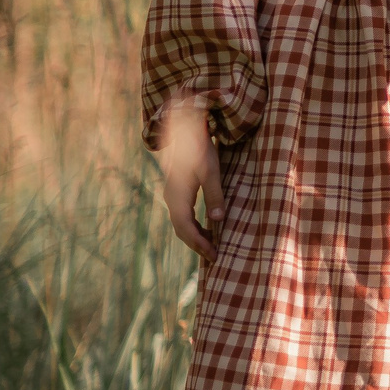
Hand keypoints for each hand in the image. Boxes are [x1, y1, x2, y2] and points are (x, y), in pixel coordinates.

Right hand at [159, 98, 220, 262]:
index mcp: (178, 196)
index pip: (186, 228)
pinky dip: (193, 227)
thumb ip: (214, 195)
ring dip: (195, 237)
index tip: (214, 256)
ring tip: (212, 249)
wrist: (185, 130)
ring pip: (181, 224)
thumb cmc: (200, 149)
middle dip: (197, 245)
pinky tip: (207, 230)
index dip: (200, 243)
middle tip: (215, 259)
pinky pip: (183, 216)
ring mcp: (172, 196)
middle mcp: (171, 198)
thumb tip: (218, 220)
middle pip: (181, 230)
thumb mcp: (211, 171)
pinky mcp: (177, 193)